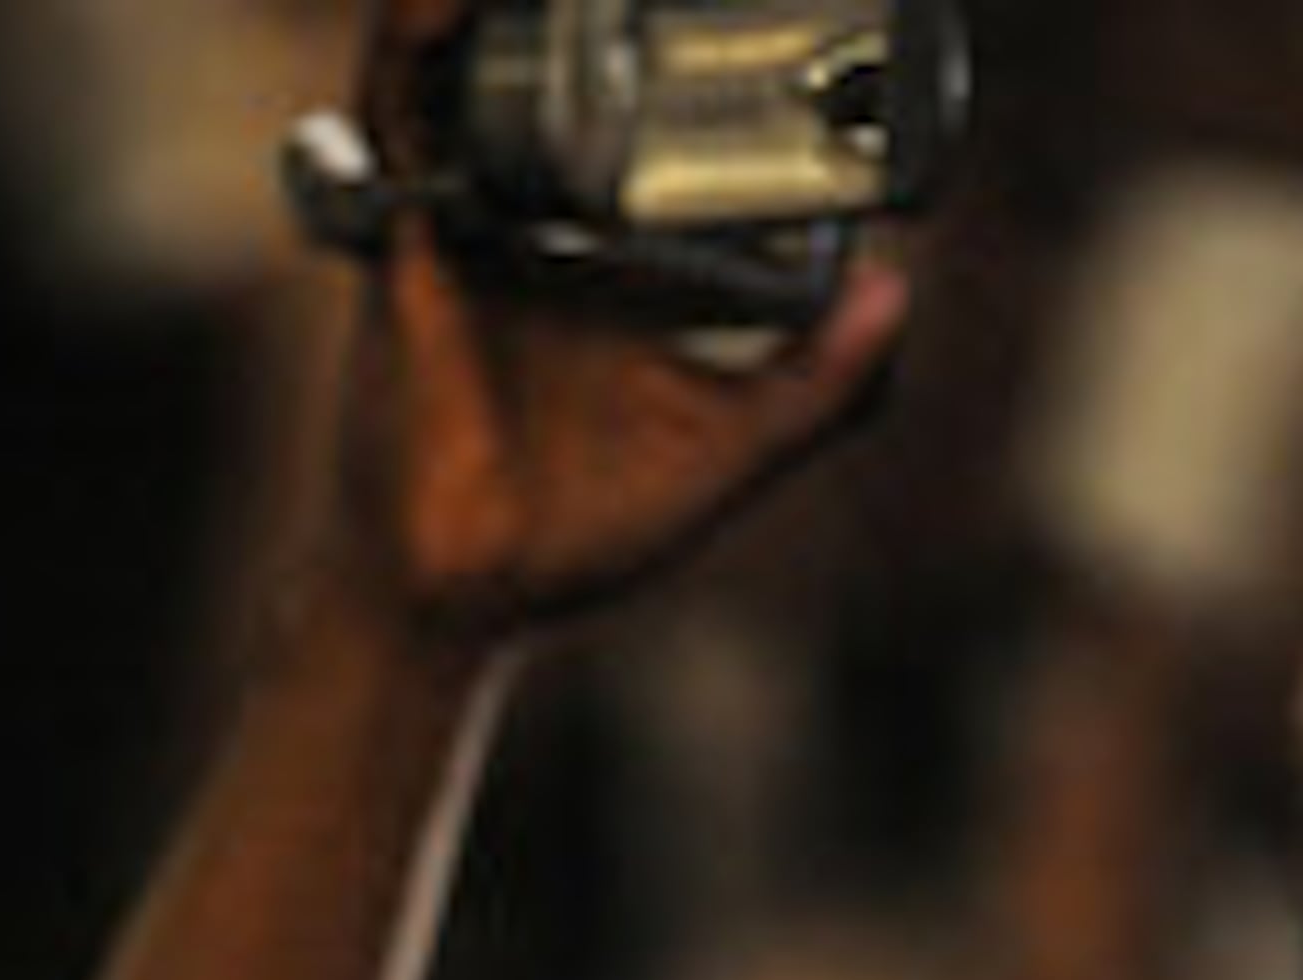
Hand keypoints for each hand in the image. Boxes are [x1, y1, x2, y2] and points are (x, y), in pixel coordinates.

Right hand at [303, 0, 909, 649]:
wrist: (460, 596)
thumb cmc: (575, 535)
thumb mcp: (727, 451)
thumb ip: (820, 386)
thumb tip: (902, 290)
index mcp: (609, 250)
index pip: (646, 116)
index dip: (671, 45)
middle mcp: (535, 212)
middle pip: (556, 61)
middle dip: (587, 5)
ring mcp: (466, 209)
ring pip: (475, 57)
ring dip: (491, 3)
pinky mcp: (405, 228)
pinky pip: (401, 105)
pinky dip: (415, 38)